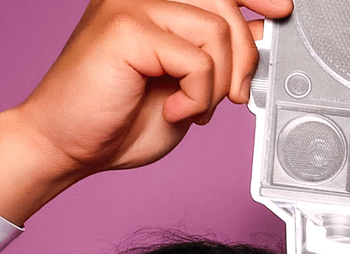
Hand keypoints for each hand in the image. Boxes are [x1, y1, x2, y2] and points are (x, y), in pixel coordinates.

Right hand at [0, 0, 293, 224]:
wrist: (69, 144)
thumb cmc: (120, 117)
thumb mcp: (186, 83)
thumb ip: (217, 55)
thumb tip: (261, 37)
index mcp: (153, 4)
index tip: (280, 8)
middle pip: (224, 6)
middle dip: (244, 59)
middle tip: (234, 97)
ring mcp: (129, 6)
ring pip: (216, 32)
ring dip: (218, 83)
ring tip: (194, 106)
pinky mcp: (125, 28)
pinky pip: (196, 59)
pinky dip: (198, 95)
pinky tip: (176, 110)